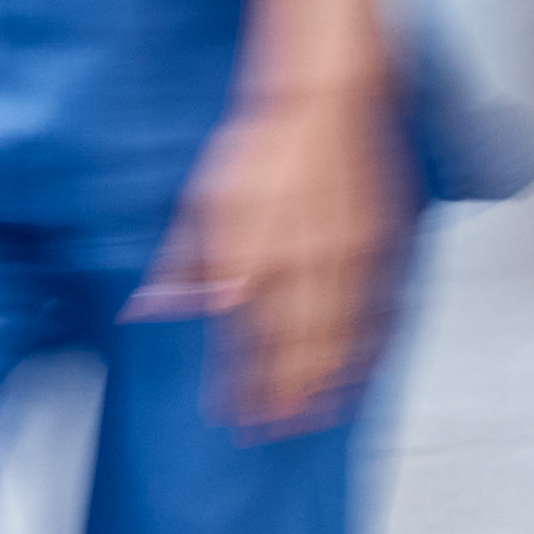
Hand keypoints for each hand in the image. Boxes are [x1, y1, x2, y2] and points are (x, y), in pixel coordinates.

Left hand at [138, 74, 397, 431]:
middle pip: (301, 354)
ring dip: (330, 385)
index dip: (244, 389)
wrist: (329, 103)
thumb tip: (149, 309)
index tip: (235, 418)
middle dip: (286, 399)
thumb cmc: (265, 148)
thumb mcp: (204, 204)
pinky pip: (384, 313)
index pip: (250, 344)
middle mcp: (310, 266)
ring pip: (346, 341)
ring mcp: (354, 259)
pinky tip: (362, 368)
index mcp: (260, 257)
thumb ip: (182, 265)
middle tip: (273, 429)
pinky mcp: (385, 248)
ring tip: (317, 415)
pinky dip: (372, 350)